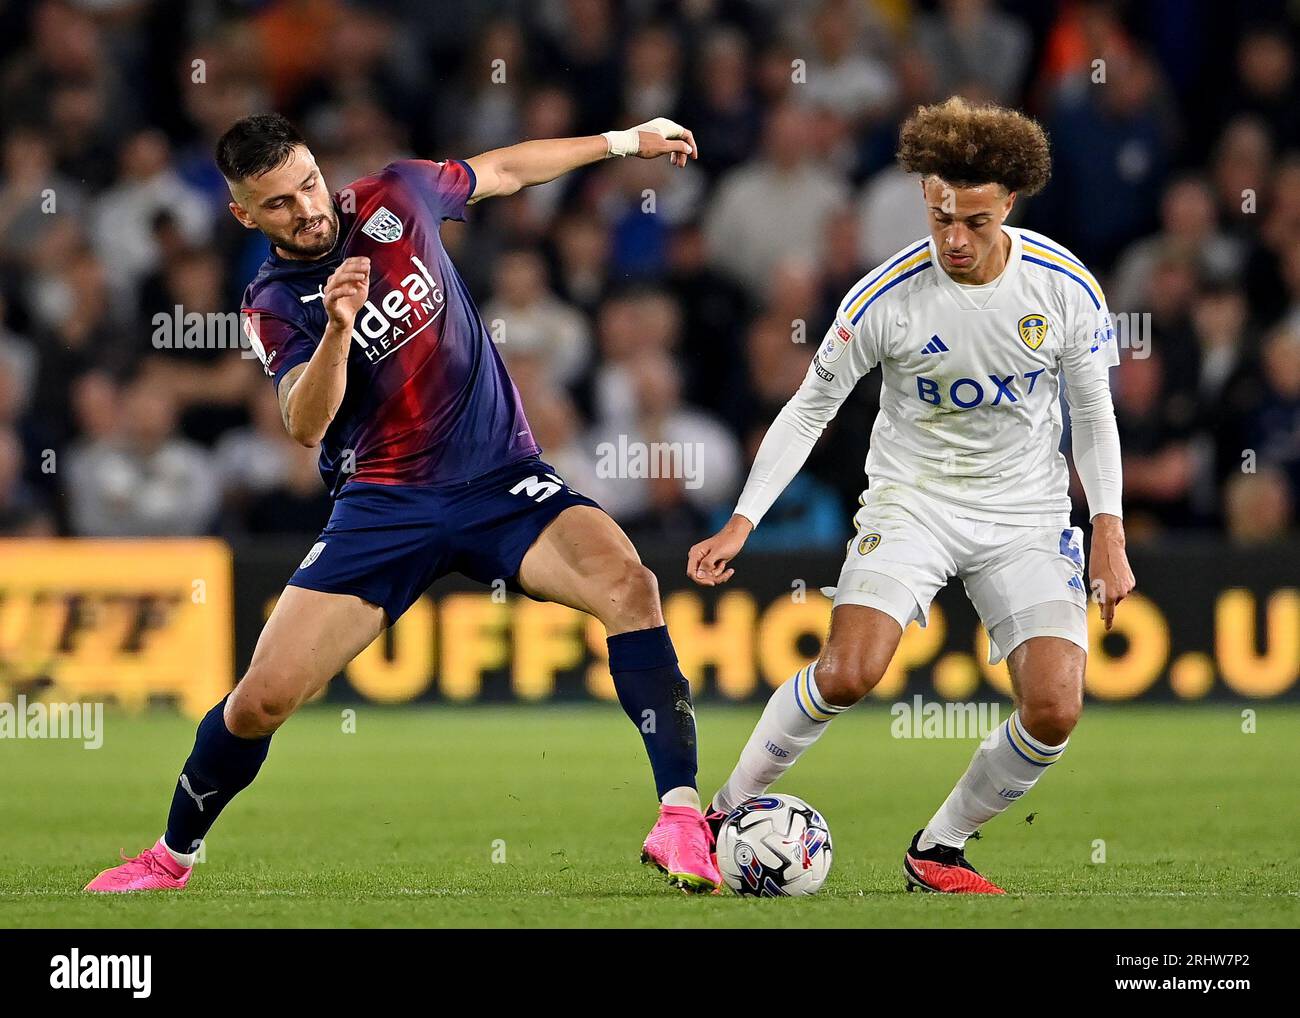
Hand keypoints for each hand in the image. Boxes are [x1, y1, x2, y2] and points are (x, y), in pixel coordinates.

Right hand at [324, 256, 369, 325]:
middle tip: (367, 267)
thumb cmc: (353, 302)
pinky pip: (334, 294)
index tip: (368, 261)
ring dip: (351, 276)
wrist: (346, 320)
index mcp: (340, 276)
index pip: (346, 264)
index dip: (356, 261)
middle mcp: (333, 282)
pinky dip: (344, 291)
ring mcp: (329, 291)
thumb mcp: (362, 288)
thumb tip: (367, 264)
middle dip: (355, 267)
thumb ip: (363, 277)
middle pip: (342, 270)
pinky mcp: (328, 301)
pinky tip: (354, 291)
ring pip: (337, 279)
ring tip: (363, 277)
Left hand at [632, 117, 697, 167]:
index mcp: (668, 125)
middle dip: (682, 152)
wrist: (625, 142)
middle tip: (680, 166)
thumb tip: (689, 149)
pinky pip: (665, 140)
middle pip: (679, 138)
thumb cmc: (644, 144)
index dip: (692, 146)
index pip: (686, 134)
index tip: (694, 158)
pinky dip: (668, 149)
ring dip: (675, 152)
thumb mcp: (664, 147)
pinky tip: (667, 158)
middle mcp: (664, 124)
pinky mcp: (651, 133)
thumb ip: (678, 147)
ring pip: (672, 140)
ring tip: (674, 164)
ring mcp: (657, 128)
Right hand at [687, 514, 752, 585]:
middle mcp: (697, 559)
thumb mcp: (718, 552)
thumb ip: (707, 563)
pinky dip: (722, 575)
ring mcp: (704, 563)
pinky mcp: (712, 565)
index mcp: (695, 553)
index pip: (692, 573)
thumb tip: (698, 575)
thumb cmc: (728, 541)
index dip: (700, 580)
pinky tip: (729, 570)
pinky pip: (714, 577)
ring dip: (720, 576)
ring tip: (729, 570)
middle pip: (700, 577)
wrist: (737, 536)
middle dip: (713, 578)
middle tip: (726, 574)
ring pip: (708, 578)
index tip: (712, 583)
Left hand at [1088, 514, 1135, 629]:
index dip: (1107, 621)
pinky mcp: (1132, 582)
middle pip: (1111, 602)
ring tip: (1106, 576)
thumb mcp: (1093, 582)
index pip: (1108, 613)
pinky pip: (1123, 588)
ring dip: (1112, 589)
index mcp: (1108, 595)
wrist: (1110, 548)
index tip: (1107, 627)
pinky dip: (1118, 584)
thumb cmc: (1097, 564)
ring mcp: (1128, 588)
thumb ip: (1099, 596)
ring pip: (1118, 595)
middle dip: (1106, 597)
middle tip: (1100, 583)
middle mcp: (1120, 594)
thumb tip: (1104, 605)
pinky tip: (1114, 574)